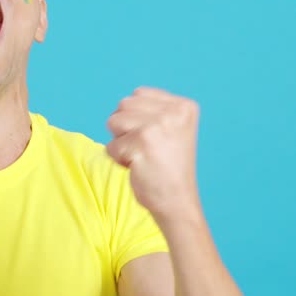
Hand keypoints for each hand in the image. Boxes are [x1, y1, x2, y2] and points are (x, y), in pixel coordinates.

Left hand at [106, 87, 202, 220]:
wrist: (178, 202)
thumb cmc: (169, 168)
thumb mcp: (172, 129)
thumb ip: (153, 111)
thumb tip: (122, 105)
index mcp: (184, 106)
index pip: (139, 94)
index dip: (136, 118)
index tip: (154, 139)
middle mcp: (173, 112)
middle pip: (123, 105)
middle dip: (126, 129)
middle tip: (147, 150)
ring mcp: (157, 126)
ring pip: (113, 122)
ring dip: (120, 143)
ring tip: (142, 157)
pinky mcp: (141, 143)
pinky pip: (110, 146)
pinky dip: (118, 159)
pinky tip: (139, 168)